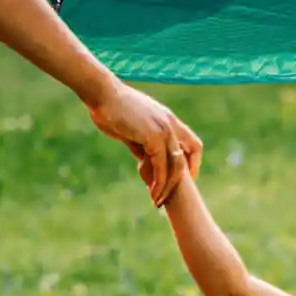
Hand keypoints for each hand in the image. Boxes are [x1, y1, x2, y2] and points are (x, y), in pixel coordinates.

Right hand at [89, 82, 201, 204]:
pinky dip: (158, 182)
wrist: (102, 94)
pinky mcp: (153, 136)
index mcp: (168, 120)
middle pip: (188, 157)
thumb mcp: (132, 130)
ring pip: (176, 165)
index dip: (192, 163)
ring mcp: (164, 129)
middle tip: (169, 197)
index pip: (192, 143)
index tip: (184, 179)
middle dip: (181, 181)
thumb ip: (142, 145)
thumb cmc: (111, 109)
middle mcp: (171, 124)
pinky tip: (151, 192)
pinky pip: (161, 165)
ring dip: (167, 186)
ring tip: (157, 201)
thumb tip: (144, 161)